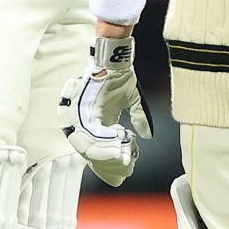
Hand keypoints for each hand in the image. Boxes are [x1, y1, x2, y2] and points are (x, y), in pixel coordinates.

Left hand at [57, 36, 152, 184]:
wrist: (114, 62)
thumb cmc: (119, 78)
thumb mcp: (132, 101)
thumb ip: (139, 119)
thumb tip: (148, 135)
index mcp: (95, 124)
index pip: (98, 151)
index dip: (110, 162)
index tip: (125, 166)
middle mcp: (85, 125)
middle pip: (93, 156)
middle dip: (111, 165)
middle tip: (126, 167)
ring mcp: (81, 122)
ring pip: (90, 151)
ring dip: (109, 158)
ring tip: (124, 160)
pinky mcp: (81, 116)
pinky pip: (90, 140)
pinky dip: (104, 148)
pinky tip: (118, 150)